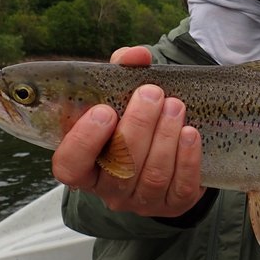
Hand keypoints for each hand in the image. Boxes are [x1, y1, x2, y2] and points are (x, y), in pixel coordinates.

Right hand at [51, 46, 204, 216]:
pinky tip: (190, 133)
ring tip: (175, 106)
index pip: (69, 165)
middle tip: (153, 93)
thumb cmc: (135, 117)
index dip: (83, 141)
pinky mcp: (173, 204)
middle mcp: (109, 189)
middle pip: (119, 166)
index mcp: (85, 165)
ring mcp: (141, 201)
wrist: (169, 146)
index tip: (105, 110)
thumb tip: (136, 54)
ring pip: (151, 175)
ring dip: (165, 136)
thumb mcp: (123, 93)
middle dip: (138, 125)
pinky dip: (187, 159)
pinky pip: (180, 187)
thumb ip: (123, 69)